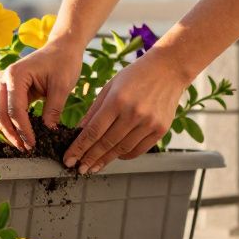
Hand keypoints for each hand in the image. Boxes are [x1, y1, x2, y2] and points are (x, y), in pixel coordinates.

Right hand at [0, 40, 84, 149]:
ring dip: (9, 132)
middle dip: (12, 135)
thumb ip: (53, 111)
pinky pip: (6, 112)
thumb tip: (49, 134)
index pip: (15, 110)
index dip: (23, 130)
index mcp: (15, 76)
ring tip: (24, 146)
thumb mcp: (62, 86)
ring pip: (0, 115)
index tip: (33, 145)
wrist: (62, 48)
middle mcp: (4, 80)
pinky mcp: (10, 91)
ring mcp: (4, 86)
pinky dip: (13, 125)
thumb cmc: (63, 62)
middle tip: (27, 150)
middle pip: (1, 115)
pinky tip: (24, 135)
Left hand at [63, 51, 189, 173]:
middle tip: (79, 169)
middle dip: (90, 158)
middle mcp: (133, 113)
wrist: (168, 69)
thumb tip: (78, 133)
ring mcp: (149, 123)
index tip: (69, 159)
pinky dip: (124, 155)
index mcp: (117, 100)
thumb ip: (94, 111)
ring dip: (106, 160)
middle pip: (106, 143)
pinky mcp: (160, 129)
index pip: (93, 131)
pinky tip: (114, 157)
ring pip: (122, 149)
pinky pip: (138, 149)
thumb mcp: (110, 87)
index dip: (79, 148)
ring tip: (94, 167)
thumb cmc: (135, 76)